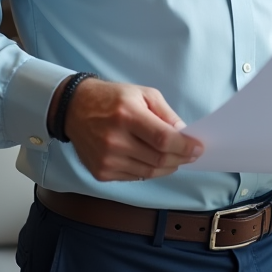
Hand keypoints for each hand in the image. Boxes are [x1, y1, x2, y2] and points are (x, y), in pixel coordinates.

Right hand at [62, 78, 203, 181]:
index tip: (198, 148)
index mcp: (127, 115)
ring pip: (149, 172)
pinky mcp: (101, 172)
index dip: (185, 147)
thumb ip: (165, 114)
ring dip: (167, 167)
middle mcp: (115, 140)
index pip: (163, 140)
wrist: (74, 109)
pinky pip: (134, 177)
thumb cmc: (112, 98)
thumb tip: (183, 134)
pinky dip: (149, 171)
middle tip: (190, 155)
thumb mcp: (142, 94)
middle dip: (180, 158)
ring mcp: (106, 159)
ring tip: (174, 158)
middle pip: (159, 159)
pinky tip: (152, 160)